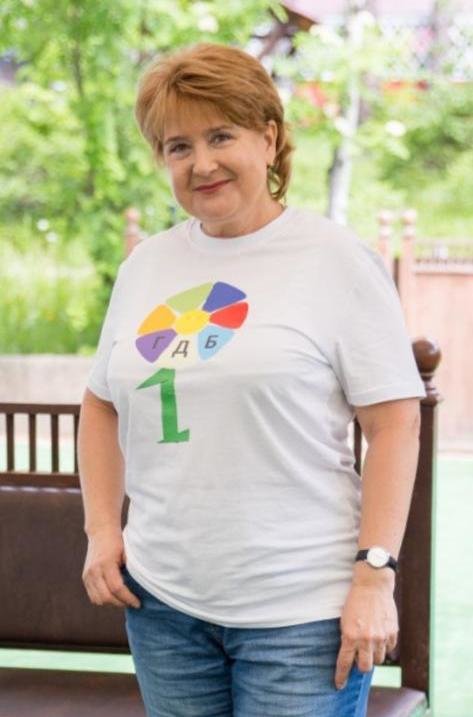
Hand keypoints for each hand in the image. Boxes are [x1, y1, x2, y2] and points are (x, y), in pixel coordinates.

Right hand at [82, 526, 140, 608]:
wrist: (101, 531)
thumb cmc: (117, 541)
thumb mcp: (127, 552)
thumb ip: (131, 568)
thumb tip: (142, 585)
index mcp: (106, 564)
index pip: (117, 588)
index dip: (128, 598)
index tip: (137, 603)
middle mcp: (94, 571)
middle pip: (106, 597)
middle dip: (120, 603)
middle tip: (132, 602)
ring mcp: (87, 575)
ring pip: (98, 600)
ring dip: (111, 603)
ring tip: (123, 600)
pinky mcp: (85, 577)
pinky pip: (93, 596)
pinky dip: (103, 599)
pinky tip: (114, 596)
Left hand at [334, 566, 397, 689]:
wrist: (373, 584)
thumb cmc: (355, 601)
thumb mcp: (344, 619)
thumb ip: (348, 637)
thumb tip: (350, 655)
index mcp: (350, 636)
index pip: (344, 663)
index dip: (341, 676)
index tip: (339, 685)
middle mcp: (366, 639)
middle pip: (365, 667)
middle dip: (361, 666)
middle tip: (359, 659)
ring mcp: (381, 637)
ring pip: (379, 660)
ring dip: (374, 656)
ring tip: (370, 644)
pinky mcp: (392, 632)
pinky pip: (389, 649)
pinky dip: (384, 646)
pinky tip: (380, 636)